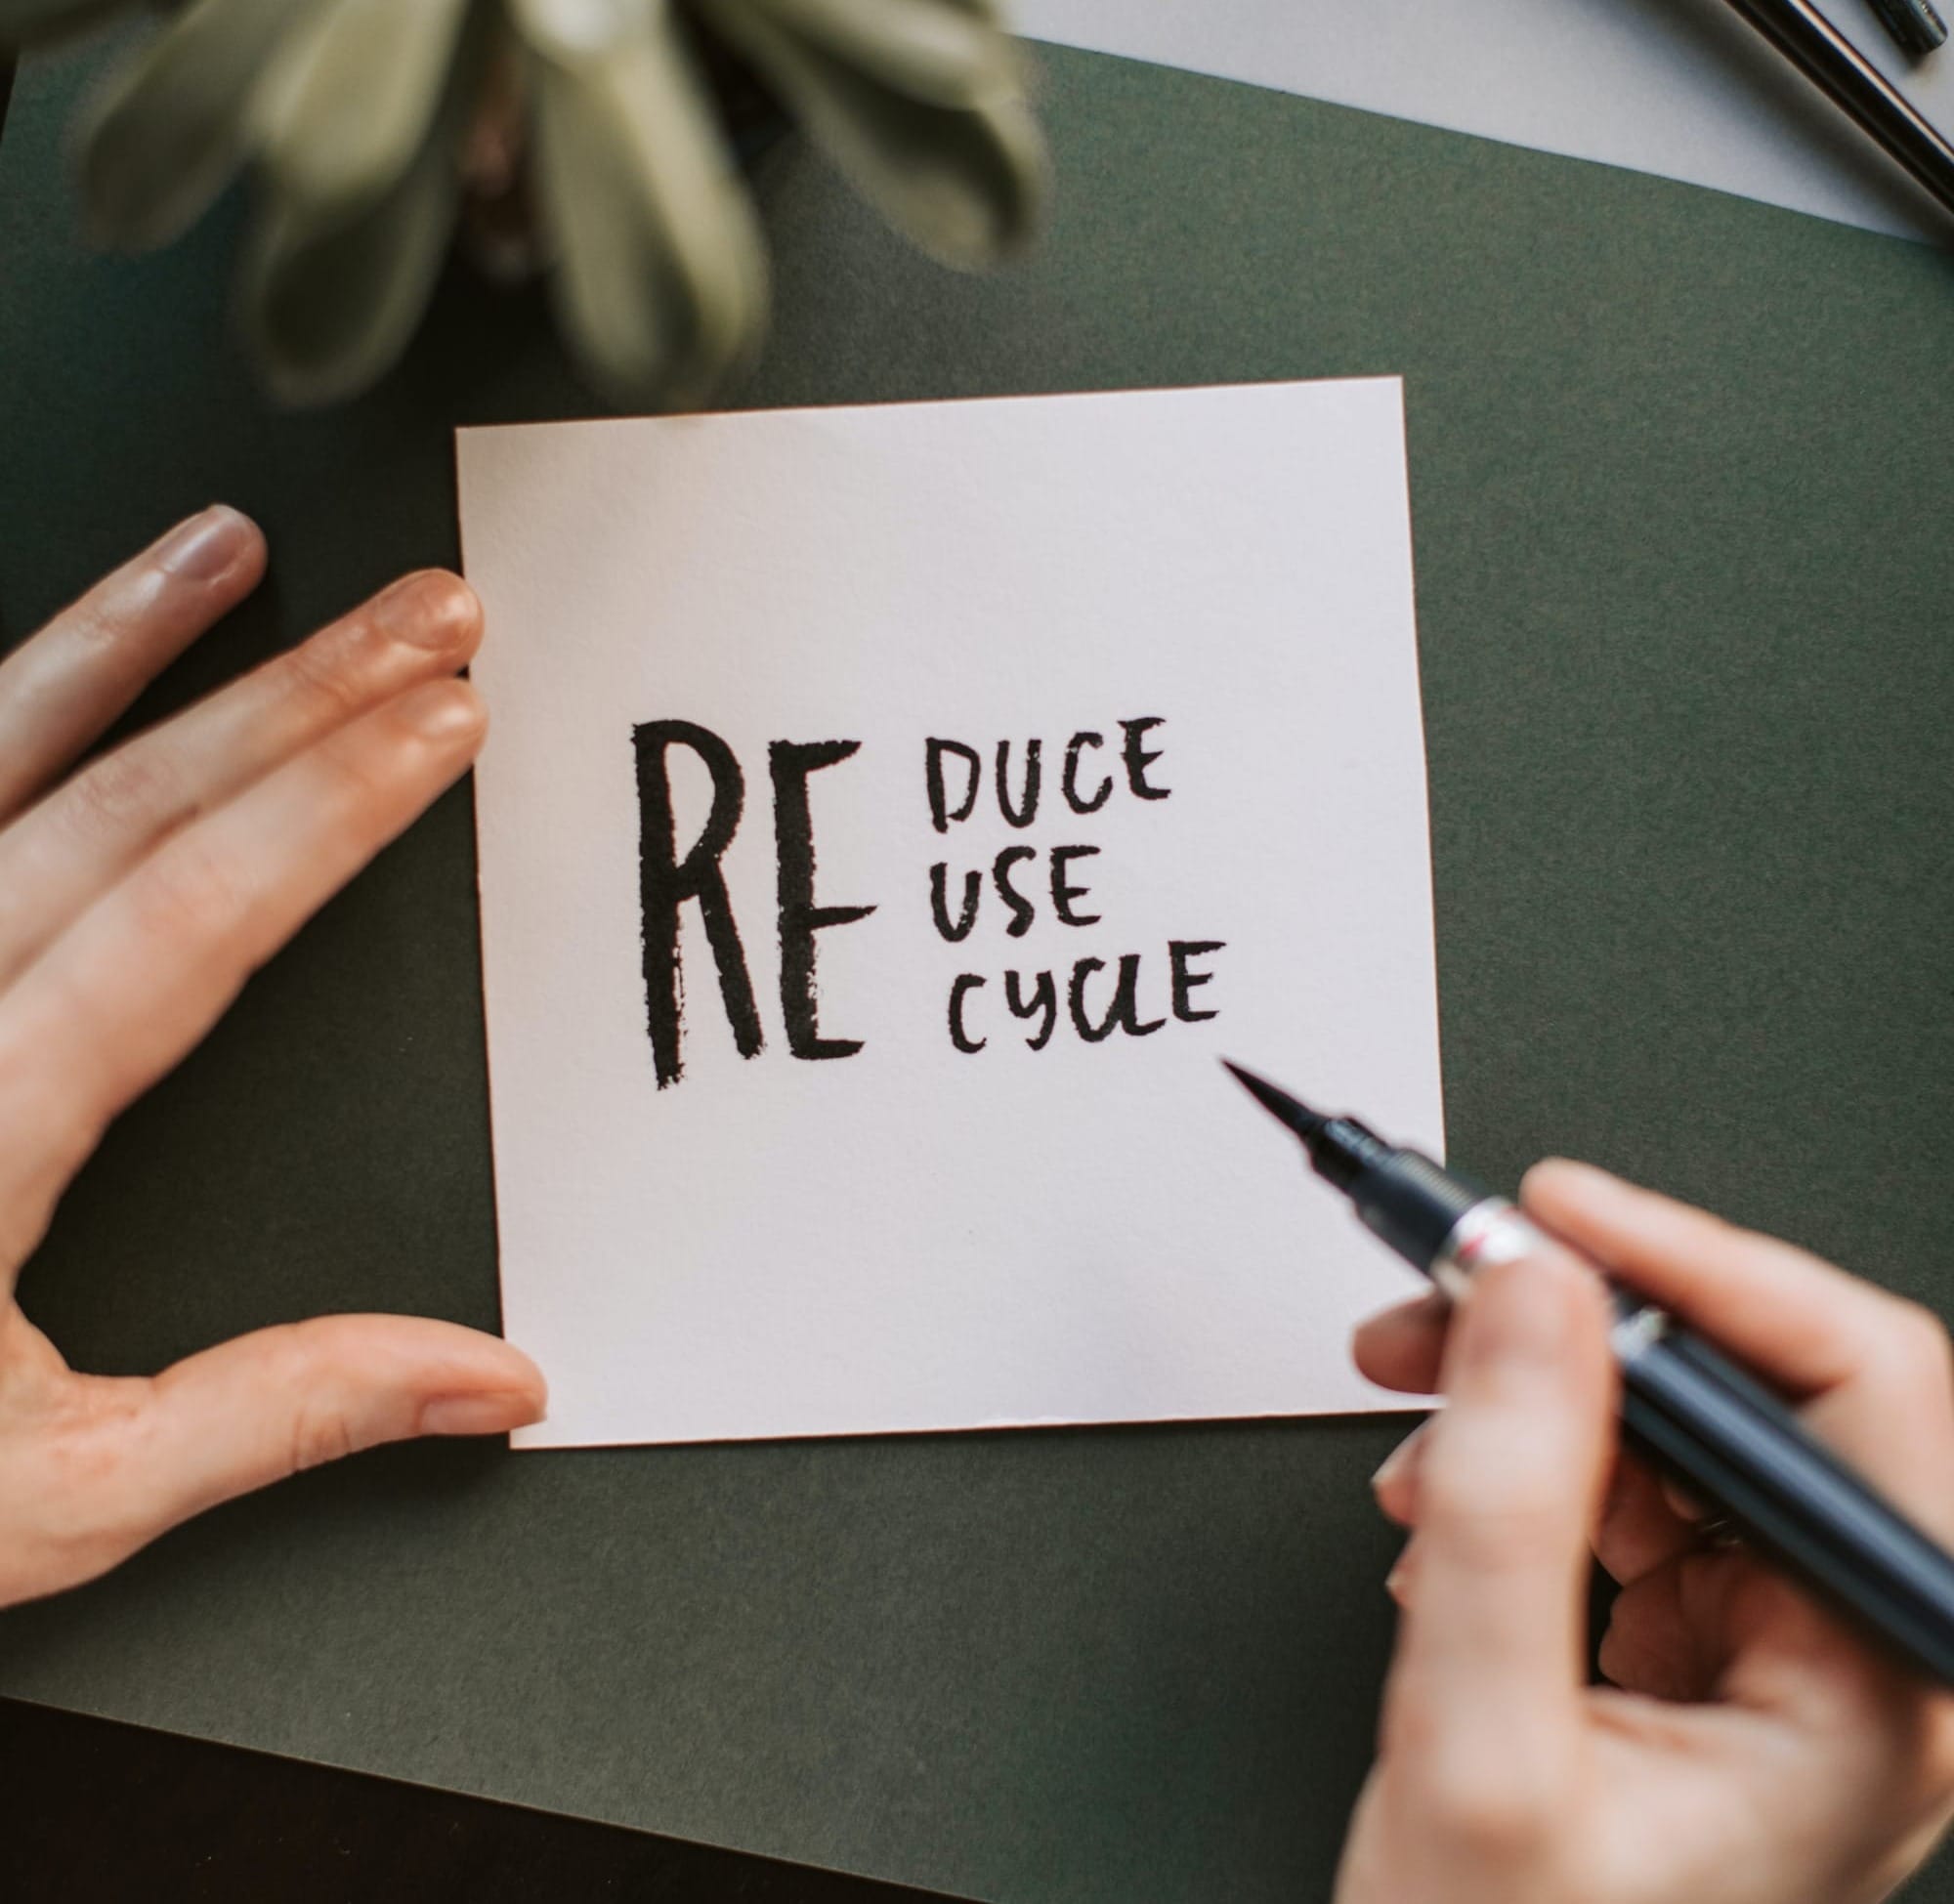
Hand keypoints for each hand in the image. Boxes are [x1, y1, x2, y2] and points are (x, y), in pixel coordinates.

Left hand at [0, 506, 543, 1609]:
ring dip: (121, 643)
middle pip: (118, 810)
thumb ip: (277, 1416)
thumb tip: (485, 1377)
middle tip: (424, 620)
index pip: (182, 921)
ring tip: (227, 551)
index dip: (330, 808)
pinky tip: (46, 655)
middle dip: (294, 697)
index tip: (439, 723)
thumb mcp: (55, 1495)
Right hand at [1337, 1161, 1953, 1903]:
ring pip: (1681, 1428)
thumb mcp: (1480, 1740)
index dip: (1695, 1268)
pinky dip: (1530, 1463)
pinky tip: (1451, 1496)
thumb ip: (1507, 1502)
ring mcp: (1785, 1658)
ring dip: (1535, 1391)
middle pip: (1757, 1392)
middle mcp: (1859, 1662)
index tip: (1553, 1217)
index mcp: (1879, 1691)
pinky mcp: (1711, 1654)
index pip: (1850, 1388)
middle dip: (1578, 1324)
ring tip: (1420, 1402)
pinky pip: (1634, 1492)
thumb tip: (1528, 1295)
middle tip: (1451, 1288)